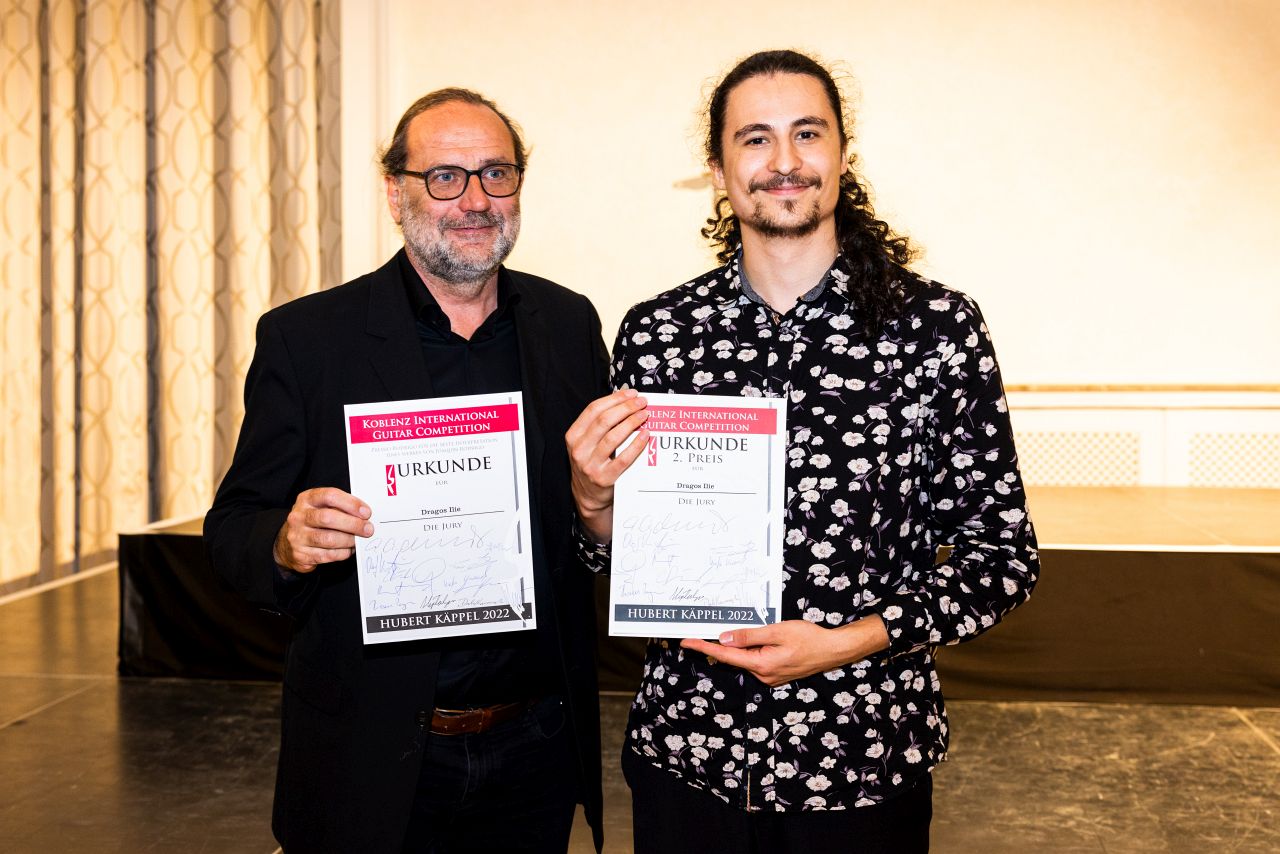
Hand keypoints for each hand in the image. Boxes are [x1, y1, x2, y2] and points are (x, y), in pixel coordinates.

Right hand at [273, 487, 372, 573]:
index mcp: (306, 499)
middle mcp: (299, 517)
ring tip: (359, 540)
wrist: (289, 543)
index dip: (351, 503)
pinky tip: (348, 549)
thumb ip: (340, 507)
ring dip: (349, 540)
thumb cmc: (314, 522)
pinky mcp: (301, 555)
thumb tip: (365, 515)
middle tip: (368, 529)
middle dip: (353, 524)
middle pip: (328, 518)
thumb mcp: (322, 507)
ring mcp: (297, 536)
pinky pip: (327, 555)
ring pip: (328, 539)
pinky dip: (343, 553)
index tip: (366, 512)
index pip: (329, 496)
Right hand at [565, 389, 648, 542]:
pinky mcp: (604, 478)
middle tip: (642, 403)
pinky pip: (624, 458)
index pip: (593, 410)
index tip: (630, 393)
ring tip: (645, 415)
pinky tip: (646, 435)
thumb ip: (598, 424)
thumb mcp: (585, 443)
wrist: (588, 496)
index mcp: (573, 436)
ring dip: (632, 422)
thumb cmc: (591, 463)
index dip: (614, 399)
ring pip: (613, 437)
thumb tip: (624, 400)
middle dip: (626, 408)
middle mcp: (579, 450)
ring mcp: (590, 465)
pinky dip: (636, 444)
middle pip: (604, 421)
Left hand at [680, 616, 889, 685]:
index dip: (704, 648)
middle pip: (733, 658)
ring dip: (736, 646)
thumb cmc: (809, 638)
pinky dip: (748, 650)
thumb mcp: (777, 631)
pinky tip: (748, 639)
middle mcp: (763, 675)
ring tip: (729, 632)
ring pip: (745, 659)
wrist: (834, 650)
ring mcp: (770, 676)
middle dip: (717, 645)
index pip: (726, 656)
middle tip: (698, 632)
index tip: (686, 642)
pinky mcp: (775, 672)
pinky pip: (755, 660)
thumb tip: (724, 639)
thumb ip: (749, 636)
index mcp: (761, 665)